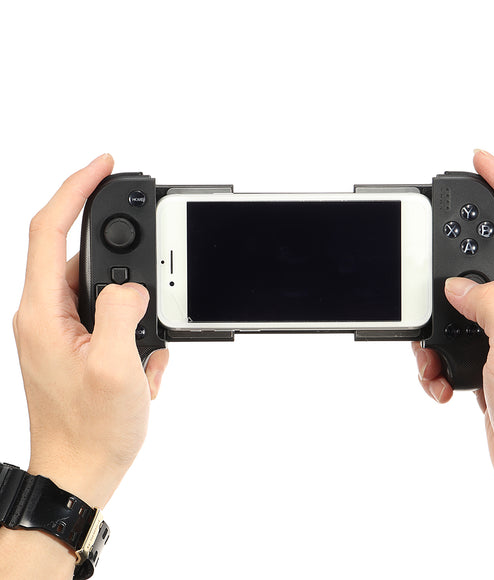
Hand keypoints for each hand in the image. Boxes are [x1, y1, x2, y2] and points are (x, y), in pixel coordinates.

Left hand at [13, 154, 168, 508]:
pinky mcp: (81, 343)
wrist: (80, 470)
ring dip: (137, 314)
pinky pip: (113, 317)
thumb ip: (121, 311)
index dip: (76, 189)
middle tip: (151, 297)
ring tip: (145, 355)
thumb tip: (132, 284)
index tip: (104, 166)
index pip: (50, 229)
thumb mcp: (116, 369)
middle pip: (85, 257)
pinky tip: (143, 368)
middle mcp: (46, 315)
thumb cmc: (91, 430)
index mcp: (42, 313)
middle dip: (128, 269)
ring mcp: (63, 330)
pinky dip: (137, 334)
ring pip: (107, 291)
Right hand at [412, 150, 493, 576]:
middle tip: (432, 250)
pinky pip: (456, 341)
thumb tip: (462, 286)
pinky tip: (439, 381)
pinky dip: (436, 357)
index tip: (483, 159)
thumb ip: (491, 306)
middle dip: (457, 258)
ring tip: (430, 354)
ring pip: (465, 305)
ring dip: (438, 324)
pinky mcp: (492, 363)